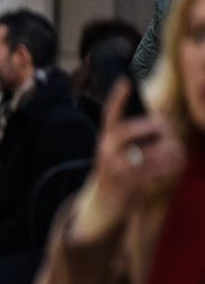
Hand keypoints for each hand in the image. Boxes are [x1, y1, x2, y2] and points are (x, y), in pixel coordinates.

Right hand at [89, 79, 184, 214]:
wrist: (104, 202)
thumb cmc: (118, 169)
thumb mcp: (118, 148)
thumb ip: (132, 133)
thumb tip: (162, 119)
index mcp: (105, 138)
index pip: (110, 114)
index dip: (117, 98)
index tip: (124, 81)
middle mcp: (107, 151)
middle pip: (130, 130)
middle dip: (152, 126)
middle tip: (166, 127)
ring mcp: (115, 169)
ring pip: (148, 152)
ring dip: (168, 150)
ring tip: (177, 150)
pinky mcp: (127, 185)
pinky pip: (155, 173)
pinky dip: (169, 168)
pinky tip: (175, 165)